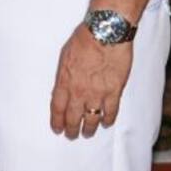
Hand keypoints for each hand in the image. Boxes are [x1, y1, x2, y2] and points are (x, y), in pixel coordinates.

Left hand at [49, 23, 131, 138]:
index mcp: (64, 80)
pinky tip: (105, 123)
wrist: (105, 34)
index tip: (56, 128)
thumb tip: (63, 88)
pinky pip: (111, 112)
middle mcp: (79, 91)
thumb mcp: (64, 56)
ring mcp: (98, 93)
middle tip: (71, 135)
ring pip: (91, 118)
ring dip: (89, 129)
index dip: (56, 120)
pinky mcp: (114, 91)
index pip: (57, 107)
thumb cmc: (83, 40)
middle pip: (73, 117)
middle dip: (71, 129)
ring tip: (87, 134)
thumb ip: (64, 75)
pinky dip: (108, 120)